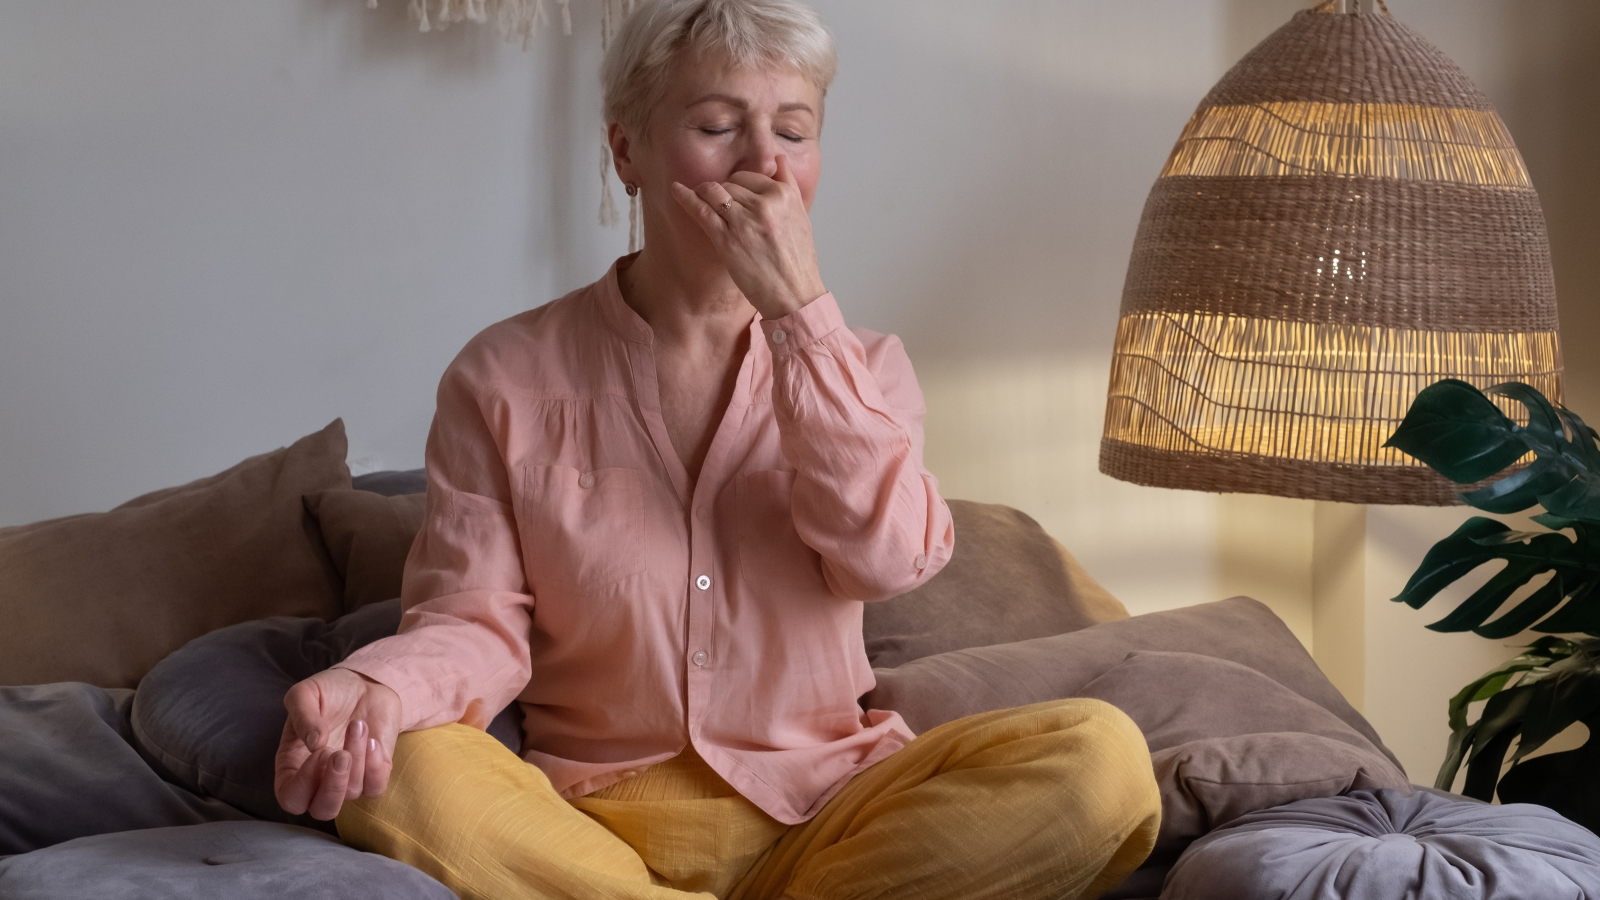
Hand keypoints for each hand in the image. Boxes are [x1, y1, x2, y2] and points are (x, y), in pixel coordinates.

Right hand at [274, 667, 401, 820]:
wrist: (365, 684)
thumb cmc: (328, 692)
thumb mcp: (305, 693)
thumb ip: (302, 716)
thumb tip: (314, 742)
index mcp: (293, 765)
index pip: (291, 798)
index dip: (303, 785)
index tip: (319, 753)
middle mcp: (319, 778)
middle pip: (322, 810)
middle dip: (333, 786)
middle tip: (340, 754)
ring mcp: (348, 778)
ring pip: (352, 791)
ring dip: (357, 756)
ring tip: (358, 724)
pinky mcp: (374, 773)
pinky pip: (376, 787)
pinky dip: (375, 766)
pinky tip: (372, 739)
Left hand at [670, 154, 826, 320]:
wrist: (794, 294)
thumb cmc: (798, 261)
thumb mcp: (802, 216)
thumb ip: (789, 184)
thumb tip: (779, 158)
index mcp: (784, 196)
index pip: (751, 176)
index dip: (740, 185)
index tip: (736, 196)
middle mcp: (765, 204)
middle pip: (732, 183)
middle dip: (725, 192)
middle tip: (725, 209)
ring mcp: (744, 221)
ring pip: (716, 192)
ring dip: (705, 192)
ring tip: (701, 196)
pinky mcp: (727, 239)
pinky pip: (702, 210)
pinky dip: (686, 198)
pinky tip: (676, 190)